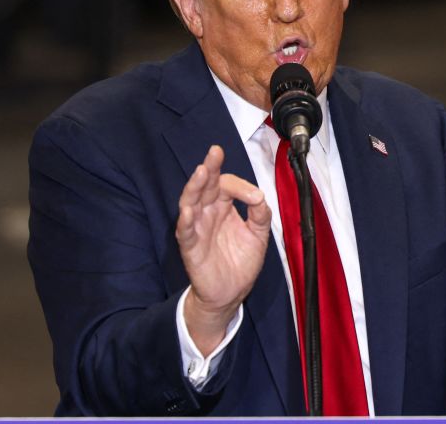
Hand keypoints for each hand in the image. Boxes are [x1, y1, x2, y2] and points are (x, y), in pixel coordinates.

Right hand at [175, 145, 271, 355]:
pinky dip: (186, 221)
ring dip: (195, 187)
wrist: (232, 293)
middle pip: (205, 185)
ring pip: (191, 202)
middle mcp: (208, 213)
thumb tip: (259, 196)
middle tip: (215, 152)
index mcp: (224, 206)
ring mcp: (197, 228)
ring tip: (202, 173)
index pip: (227, 185)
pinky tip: (189, 211)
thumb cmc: (241, 262)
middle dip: (210, 168)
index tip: (255, 197)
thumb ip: (260, 214)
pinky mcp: (190, 247)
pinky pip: (185, 231)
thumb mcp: (258, 235)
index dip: (241, 186)